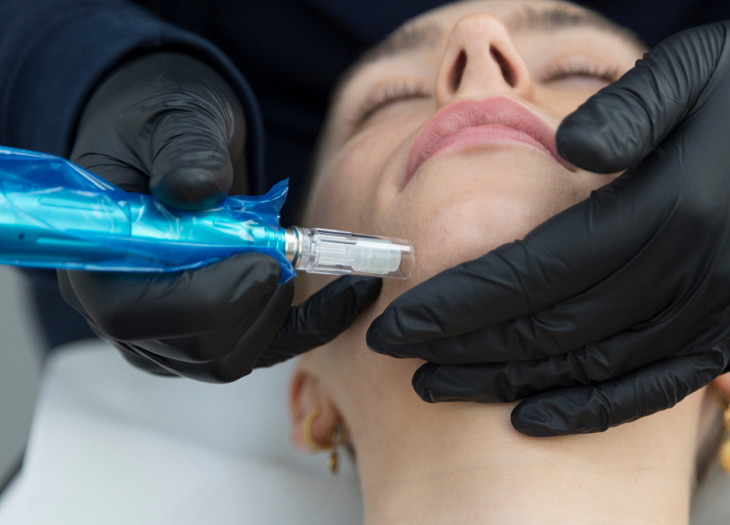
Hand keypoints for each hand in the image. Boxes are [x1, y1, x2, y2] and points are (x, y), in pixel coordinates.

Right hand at [60, 52, 381, 380]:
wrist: (170, 145)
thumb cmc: (160, 130)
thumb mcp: (173, 119)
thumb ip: (183, 150)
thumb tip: (194, 188)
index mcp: (98, 262)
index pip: (136, 317)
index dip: (208, 299)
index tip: (262, 259)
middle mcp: (126, 311)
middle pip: (196, 348)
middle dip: (253, 301)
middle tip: (278, 248)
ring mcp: (168, 331)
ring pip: (231, 358)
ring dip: (275, 311)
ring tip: (284, 252)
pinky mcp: (209, 330)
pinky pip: (262, 350)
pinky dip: (310, 327)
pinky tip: (348, 297)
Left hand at [366, 22, 729, 434]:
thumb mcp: (691, 76)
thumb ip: (629, 111)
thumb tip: (565, 146)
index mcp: (660, 211)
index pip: (527, 273)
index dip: (453, 304)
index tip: (393, 324)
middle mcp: (683, 274)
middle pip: (544, 328)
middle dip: (460, 346)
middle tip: (400, 355)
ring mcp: (707, 315)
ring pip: (584, 365)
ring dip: (504, 380)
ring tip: (441, 383)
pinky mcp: (722, 337)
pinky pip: (649, 389)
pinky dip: (587, 409)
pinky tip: (532, 415)